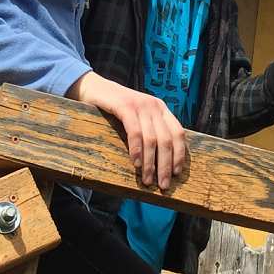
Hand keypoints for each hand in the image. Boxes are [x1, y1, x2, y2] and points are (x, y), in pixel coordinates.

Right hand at [66, 72, 187, 191]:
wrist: (95, 88)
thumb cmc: (117, 109)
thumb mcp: (139, 118)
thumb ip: (150, 131)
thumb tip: (160, 163)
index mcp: (162, 109)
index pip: (178, 133)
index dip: (179, 154)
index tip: (176, 174)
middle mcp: (155, 106)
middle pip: (167, 140)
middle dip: (165, 165)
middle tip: (162, 185)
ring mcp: (141, 105)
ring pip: (152, 139)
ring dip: (151, 163)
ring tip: (148, 180)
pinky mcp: (125, 106)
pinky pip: (135, 132)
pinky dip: (137, 150)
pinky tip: (135, 164)